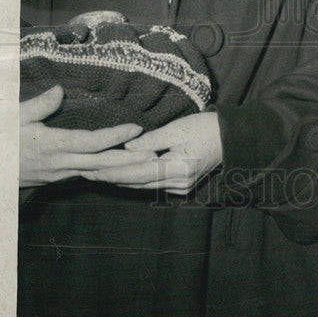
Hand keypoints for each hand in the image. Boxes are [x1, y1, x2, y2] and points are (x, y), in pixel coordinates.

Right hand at [19, 85, 150, 186]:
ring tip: (147, 164)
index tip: (136, 128)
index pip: (91, 142)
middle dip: (130, 160)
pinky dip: (107, 173)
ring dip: (122, 169)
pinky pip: (88, 176)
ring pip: (97, 173)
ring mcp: (60, 174)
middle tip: (154, 155)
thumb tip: (59, 90)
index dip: (115, 136)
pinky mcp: (57, 178)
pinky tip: (121, 171)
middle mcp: (61, 163)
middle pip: (102, 163)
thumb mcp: (15, 118)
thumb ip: (39, 105)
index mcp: (53, 146)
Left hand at [82, 112, 222, 194]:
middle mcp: (178, 184)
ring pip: (143, 186)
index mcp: (178, 169)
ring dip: (121, 180)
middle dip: (112, 178)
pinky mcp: (181, 186)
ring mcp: (181, 188)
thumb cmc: (205, 128)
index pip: (138, 173)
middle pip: (138, 183)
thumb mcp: (178, 128)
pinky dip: (136, 180)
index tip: (93, 169)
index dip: (114, 171)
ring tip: (98, 176)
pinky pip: (153, 185)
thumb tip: (127, 146)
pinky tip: (121, 176)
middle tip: (87, 173)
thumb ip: (151, 139)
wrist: (230, 138)